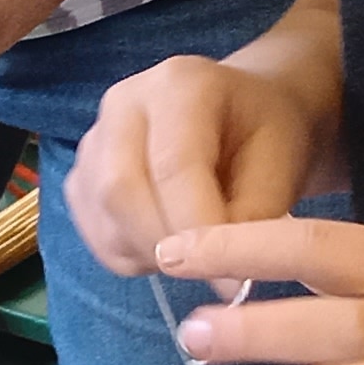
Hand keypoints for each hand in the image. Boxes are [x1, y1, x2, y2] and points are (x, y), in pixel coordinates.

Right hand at [71, 55, 326, 275]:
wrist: (242, 116)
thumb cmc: (266, 136)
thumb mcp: (281, 167)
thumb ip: (254, 217)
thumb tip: (223, 275)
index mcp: (180, 84)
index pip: (173, 166)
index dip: (199, 230)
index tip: (232, 280)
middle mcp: (123, 103)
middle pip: (120, 190)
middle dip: (168, 246)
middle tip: (212, 273)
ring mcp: (94, 139)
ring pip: (104, 218)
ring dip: (153, 255)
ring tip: (199, 253)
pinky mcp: (81, 176)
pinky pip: (96, 234)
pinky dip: (135, 257)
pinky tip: (173, 244)